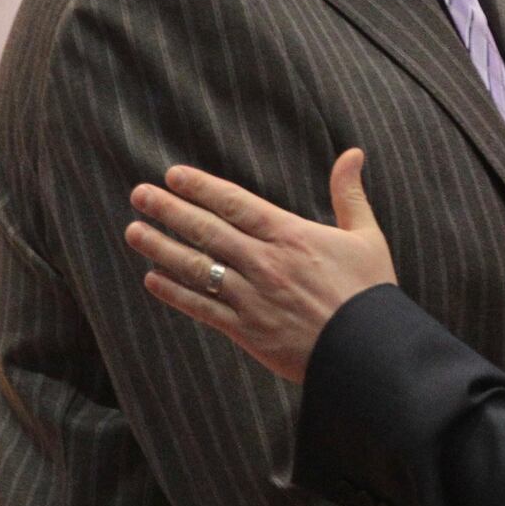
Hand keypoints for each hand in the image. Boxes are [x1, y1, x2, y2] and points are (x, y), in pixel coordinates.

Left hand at [126, 149, 395, 381]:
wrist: (369, 352)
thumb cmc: (370, 292)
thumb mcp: (367, 236)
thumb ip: (349, 194)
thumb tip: (353, 153)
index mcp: (292, 236)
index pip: (235, 204)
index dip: (201, 188)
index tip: (173, 176)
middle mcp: (265, 263)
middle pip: (207, 230)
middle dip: (170, 210)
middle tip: (139, 194)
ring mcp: (253, 298)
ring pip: (197, 267)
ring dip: (161, 248)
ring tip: (134, 231)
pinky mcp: (247, 330)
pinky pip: (202, 307)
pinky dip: (175, 293)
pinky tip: (152, 280)